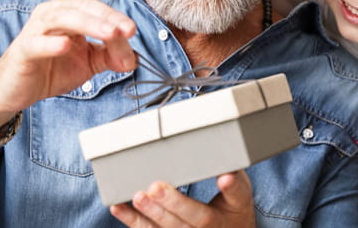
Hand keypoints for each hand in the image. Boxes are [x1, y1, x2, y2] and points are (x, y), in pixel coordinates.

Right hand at [0, 0, 136, 120]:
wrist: (17, 90)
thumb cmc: (50, 69)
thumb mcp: (88, 63)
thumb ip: (110, 57)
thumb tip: (134, 58)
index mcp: (68, 12)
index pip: (95, 7)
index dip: (115, 17)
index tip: (132, 30)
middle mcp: (50, 14)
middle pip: (81, 7)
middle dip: (106, 18)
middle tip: (125, 30)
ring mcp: (35, 30)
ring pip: (61, 18)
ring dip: (87, 24)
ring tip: (108, 33)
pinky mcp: (23, 49)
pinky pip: (36, 43)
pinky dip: (51, 43)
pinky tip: (65, 45)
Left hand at [109, 171, 254, 227]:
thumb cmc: (229, 206)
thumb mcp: (237, 188)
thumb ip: (228, 168)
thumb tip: (215, 138)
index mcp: (235, 208)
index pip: (238, 196)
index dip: (232, 187)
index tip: (225, 178)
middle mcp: (216, 226)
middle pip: (199, 219)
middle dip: (176, 203)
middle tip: (156, 187)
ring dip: (152, 214)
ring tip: (138, 196)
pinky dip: (133, 220)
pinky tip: (119, 207)